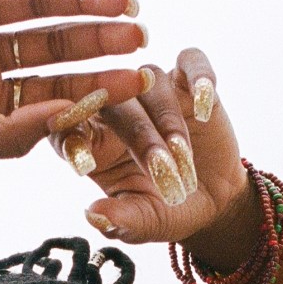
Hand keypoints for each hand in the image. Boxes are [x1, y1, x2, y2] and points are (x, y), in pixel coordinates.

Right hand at [0, 0, 148, 170]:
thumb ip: (8, 134)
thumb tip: (71, 118)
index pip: (54, 95)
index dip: (96, 90)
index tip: (137, 85)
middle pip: (55, 48)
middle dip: (99, 44)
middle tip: (141, 38)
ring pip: (36, 6)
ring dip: (80, 4)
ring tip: (122, 6)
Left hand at [48, 48, 257, 262]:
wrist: (213, 198)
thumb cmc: (167, 209)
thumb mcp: (146, 222)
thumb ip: (121, 221)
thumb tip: (94, 217)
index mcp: (91, 140)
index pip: (68, 128)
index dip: (73, 139)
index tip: (82, 163)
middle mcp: (116, 107)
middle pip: (113, 103)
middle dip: (139, 137)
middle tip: (161, 168)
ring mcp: (151, 89)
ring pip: (150, 81)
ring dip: (168, 120)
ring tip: (184, 157)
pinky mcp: (188, 80)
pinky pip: (190, 61)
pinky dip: (199, 76)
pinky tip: (205, 106)